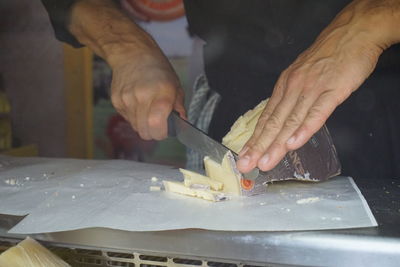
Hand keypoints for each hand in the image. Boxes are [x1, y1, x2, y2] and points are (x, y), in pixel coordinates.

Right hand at [110, 52, 185, 139]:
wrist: (132, 53)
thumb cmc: (157, 68)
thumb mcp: (175, 84)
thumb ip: (179, 106)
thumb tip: (182, 122)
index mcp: (161, 94)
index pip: (156, 126)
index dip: (161, 133)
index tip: (165, 131)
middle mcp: (142, 98)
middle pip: (144, 132)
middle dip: (152, 132)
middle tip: (158, 124)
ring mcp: (127, 100)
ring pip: (135, 127)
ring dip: (143, 124)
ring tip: (147, 110)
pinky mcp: (116, 101)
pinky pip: (127, 119)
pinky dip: (134, 116)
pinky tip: (138, 103)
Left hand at [236, 0, 396, 173]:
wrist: (351, 33)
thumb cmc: (326, 56)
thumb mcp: (301, 75)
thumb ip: (292, 98)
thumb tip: (282, 119)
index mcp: (285, 87)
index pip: (267, 118)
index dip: (255, 139)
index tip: (245, 155)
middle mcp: (293, 89)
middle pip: (274, 123)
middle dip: (258, 146)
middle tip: (246, 164)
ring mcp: (312, 90)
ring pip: (290, 122)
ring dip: (276, 144)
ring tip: (265, 162)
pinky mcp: (332, 90)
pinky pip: (316, 113)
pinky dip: (304, 129)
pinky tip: (294, 144)